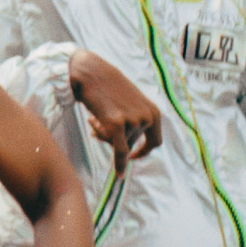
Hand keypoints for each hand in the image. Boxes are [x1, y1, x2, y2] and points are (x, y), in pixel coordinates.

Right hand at [68, 49, 161, 173]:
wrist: (90, 71)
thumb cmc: (106, 85)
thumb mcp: (128, 102)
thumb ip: (133, 120)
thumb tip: (127, 147)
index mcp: (154, 112)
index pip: (155, 142)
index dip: (144, 152)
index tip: (134, 157)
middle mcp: (147, 117)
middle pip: (132, 143)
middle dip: (113, 138)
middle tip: (94, 123)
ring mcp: (133, 121)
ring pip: (119, 143)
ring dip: (102, 134)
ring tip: (92, 117)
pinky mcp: (116, 124)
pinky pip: (119, 150)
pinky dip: (120, 164)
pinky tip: (119, 175)